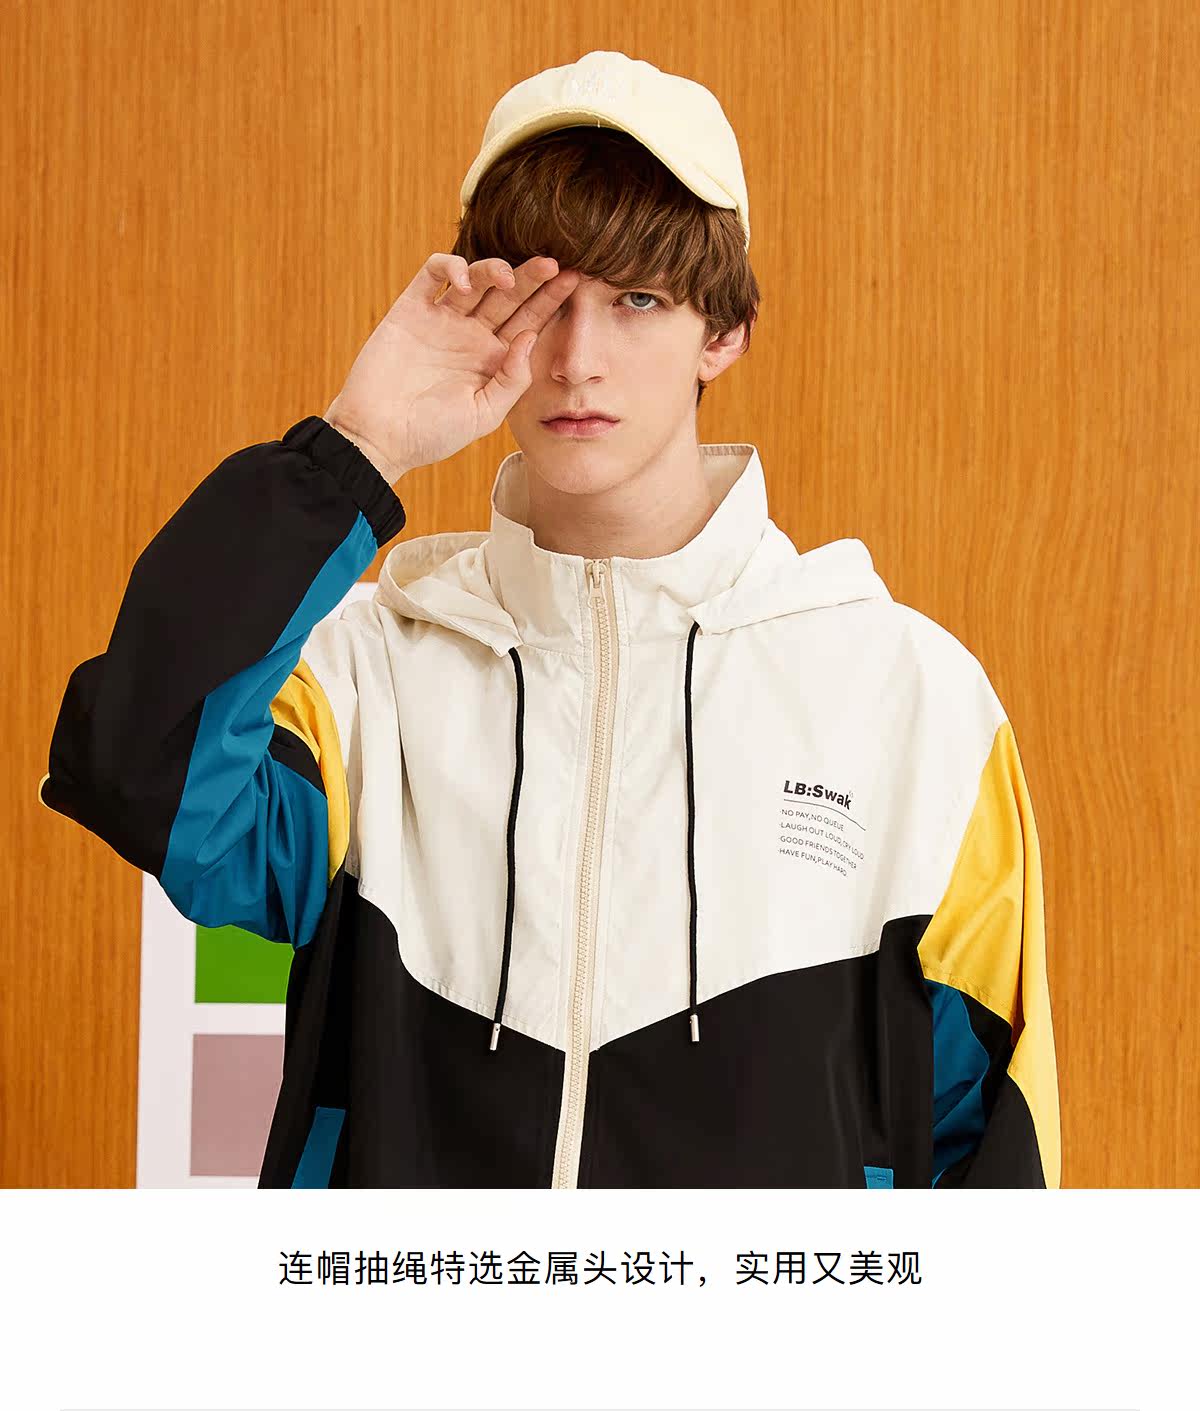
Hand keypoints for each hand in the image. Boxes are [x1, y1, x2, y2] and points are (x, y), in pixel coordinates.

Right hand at [322, 252, 580, 484]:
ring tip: (507, 277)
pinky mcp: (410, 310)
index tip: (576, 283)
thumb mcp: (484, 415)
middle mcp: (471, 336)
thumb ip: (512, 380)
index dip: (550, 301)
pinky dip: (450, 268)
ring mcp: (442, 320)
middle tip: (554, 263)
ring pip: (475, 279)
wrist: (379, 438)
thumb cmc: (431, 435)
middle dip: (532, 278)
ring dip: (494, 269)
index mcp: (493, 360)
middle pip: (508, 296)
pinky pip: (433, 274)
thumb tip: (529, 338)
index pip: (528, 322)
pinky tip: (463, 282)